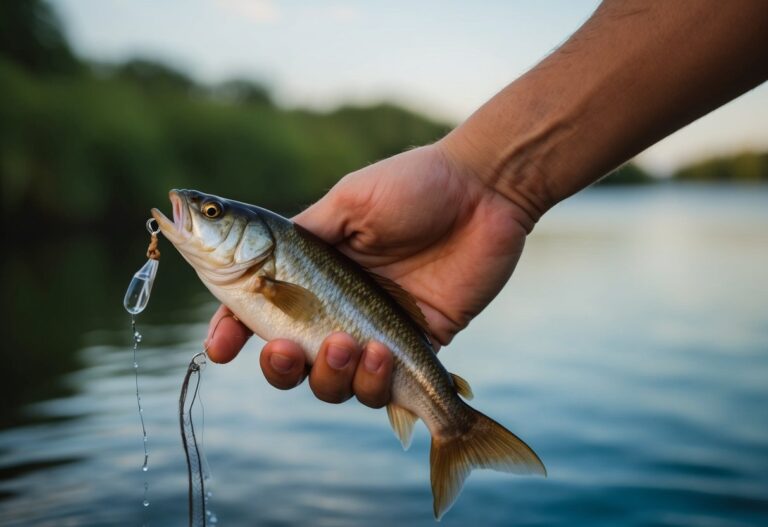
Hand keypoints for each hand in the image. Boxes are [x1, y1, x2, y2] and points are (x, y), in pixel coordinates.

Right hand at [205, 142, 529, 403]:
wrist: (484, 192)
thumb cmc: (415, 185)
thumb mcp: (347, 201)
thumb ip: (304, 236)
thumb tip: (258, 264)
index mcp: (315, 271)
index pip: (261, 308)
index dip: (233, 331)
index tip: (220, 348)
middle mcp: (340, 307)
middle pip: (292, 359)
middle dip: (279, 368)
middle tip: (287, 350)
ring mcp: (376, 332)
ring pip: (333, 383)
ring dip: (329, 375)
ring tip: (349, 344)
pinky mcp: (416, 350)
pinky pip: (382, 389)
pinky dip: (371, 381)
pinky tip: (381, 353)